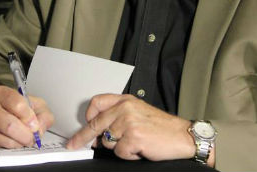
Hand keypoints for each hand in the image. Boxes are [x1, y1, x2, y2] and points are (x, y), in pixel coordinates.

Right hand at [0, 85, 54, 147]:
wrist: (0, 110)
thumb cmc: (18, 106)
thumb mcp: (35, 104)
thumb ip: (43, 114)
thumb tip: (39, 129)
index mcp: (2, 93)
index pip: (17, 105)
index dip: (29, 118)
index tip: (35, 124)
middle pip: (9, 125)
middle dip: (25, 135)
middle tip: (33, 137)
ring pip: (4, 139)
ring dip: (20, 142)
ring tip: (25, 138)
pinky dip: (12, 146)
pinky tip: (15, 139)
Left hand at [66, 94, 195, 161]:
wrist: (183, 136)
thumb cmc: (163, 127)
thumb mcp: (139, 112)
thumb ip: (119, 116)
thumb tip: (98, 132)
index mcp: (126, 100)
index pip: (97, 103)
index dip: (88, 115)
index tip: (83, 124)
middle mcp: (125, 108)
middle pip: (95, 124)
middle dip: (82, 137)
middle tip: (73, 144)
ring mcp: (129, 123)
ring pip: (107, 141)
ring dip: (119, 147)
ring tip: (135, 142)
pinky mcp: (133, 138)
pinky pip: (119, 152)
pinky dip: (129, 155)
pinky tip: (141, 148)